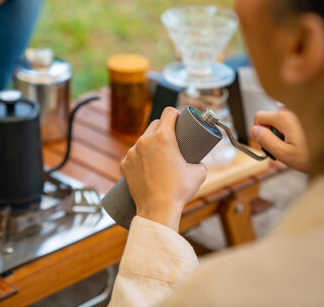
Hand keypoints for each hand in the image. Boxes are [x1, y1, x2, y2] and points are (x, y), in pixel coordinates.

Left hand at [121, 107, 206, 230]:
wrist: (157, 209)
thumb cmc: (179, 190)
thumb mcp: (199, 172)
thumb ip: (199, 161)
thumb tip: (198, 160)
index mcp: (163, 137)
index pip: (168, 113)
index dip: (175, 114)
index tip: (179, 120)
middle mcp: (144, 140)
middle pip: (154, 124)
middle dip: (163, 127)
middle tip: (172, 138)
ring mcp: (132, 152)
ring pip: (142, 140)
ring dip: (150, 142)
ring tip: (158, 154)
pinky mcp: (124, 164)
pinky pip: (133, 155)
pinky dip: (139, 157)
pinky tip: (145, 165)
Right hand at [251, 109, 309, 171]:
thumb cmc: (316, 156)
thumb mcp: (284, 154)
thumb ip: (265, 141)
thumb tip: (254, 131)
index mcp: (284, 118)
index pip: (258, 117)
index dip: (259, 131)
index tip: (267, 142)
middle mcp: (292, 111)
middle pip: (271, 119)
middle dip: (273, 132)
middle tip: (285, 147)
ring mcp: (301, 112)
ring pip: (282, 120)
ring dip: (285, 133)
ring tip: (297, 146)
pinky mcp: (310, 115)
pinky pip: (294, 121)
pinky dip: (295, 131)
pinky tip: (304, 142)